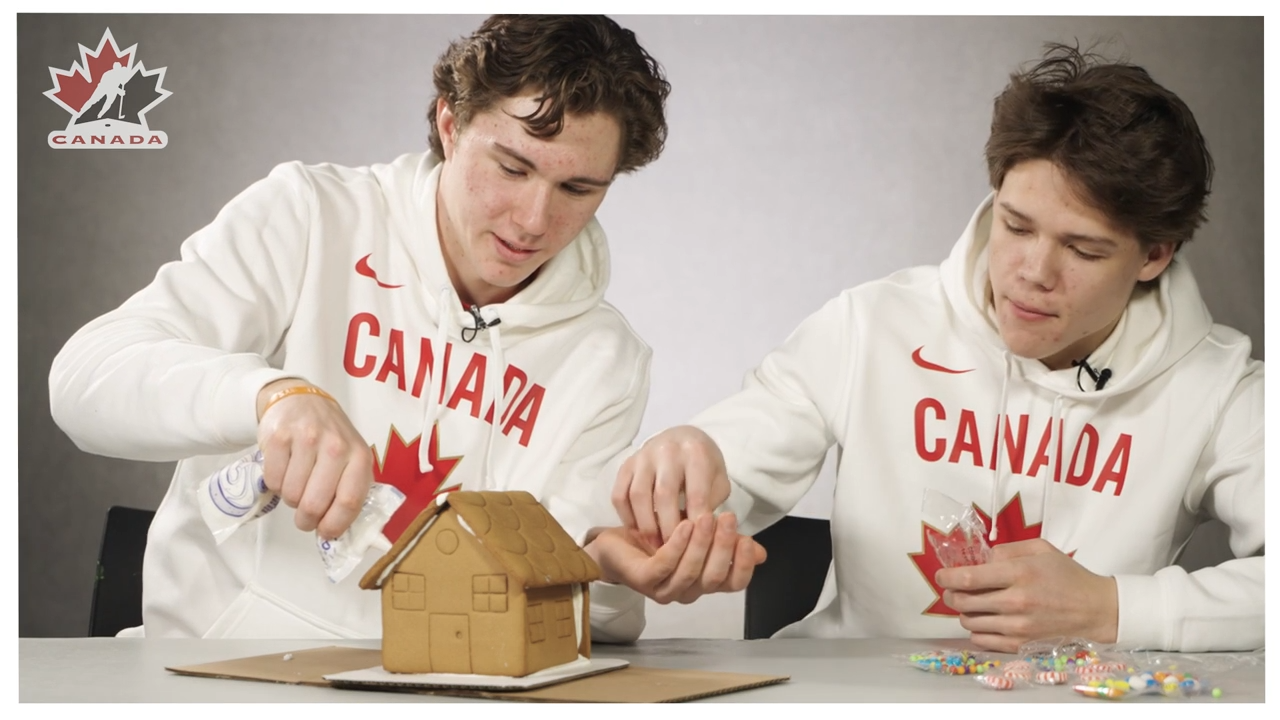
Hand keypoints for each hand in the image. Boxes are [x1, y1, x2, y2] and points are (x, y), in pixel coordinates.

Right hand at [255, 378, 372, 539]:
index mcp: (359, 456)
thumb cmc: (330, 436)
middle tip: (305, 518)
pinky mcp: (279, 436)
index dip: (334, 524)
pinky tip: (284, 472)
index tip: (325, 532)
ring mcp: (307, 439)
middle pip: (315, 503)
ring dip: (290, 499)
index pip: (349, 501)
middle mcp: (335, 446)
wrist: (301, 400)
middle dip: (307, 520)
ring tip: (296, 486)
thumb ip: (350, 489)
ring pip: (292, 494)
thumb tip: (338, 532)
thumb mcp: (351, 458)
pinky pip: (272, 480)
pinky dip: (275, 485)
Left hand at [584, 512, 765, 604]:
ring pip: (691, 572)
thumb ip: (727, 542)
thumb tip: (761, 552)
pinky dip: (677, 544)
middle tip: (727, 518)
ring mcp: (665, 589)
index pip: (734, 584)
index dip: (744, 565)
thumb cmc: (660, 538)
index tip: (748, 540)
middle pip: (714, 578)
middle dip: (724, 547)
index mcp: (704, 582)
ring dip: (701, 543)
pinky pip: (665, 565)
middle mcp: (688, 591)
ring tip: (707, 517)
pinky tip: (684, 524)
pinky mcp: (644, 580)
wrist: (616, 543)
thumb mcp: (700, 534)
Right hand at [613, 425, 729, 545]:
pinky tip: (637, 532)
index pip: (695, 492)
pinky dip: (625, 517)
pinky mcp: (626, 464)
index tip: (696, 544)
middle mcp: (667, 449)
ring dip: (645, 525)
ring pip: (638, 495)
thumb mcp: (719, 480)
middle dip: (668, 527)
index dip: (695, 522)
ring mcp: (643, 455)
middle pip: (663, 494)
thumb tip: (699, 533)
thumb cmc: (704, 466)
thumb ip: (712, 503)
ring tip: (655, 545)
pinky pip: (619, 494)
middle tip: (673, 550)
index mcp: (695, 452)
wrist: (682, 438)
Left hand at [934, 538, 1118, 652]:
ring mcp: (1018, 627)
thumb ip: (1007, 550)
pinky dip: (976, 631)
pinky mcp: (1021, 645)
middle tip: (952, 590)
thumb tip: (981, 559)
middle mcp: (1016, 602)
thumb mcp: (1040, 549)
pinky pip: (982, 641)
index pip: (968, 578)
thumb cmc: (1068, 576)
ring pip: (970, 623)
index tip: (941, 575)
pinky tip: (985, 621)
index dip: (946, 577)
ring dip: (964, 612)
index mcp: (1019, 574)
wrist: (1095, 610)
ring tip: (973, 605)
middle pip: (963, 602)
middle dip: (950, 595)